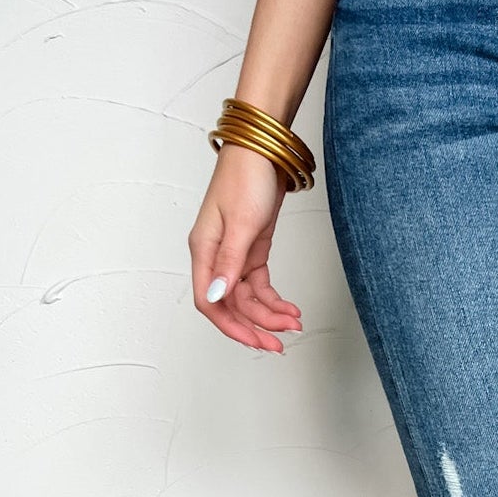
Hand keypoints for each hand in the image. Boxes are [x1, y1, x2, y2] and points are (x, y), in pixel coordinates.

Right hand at [189, 143, 302, 352]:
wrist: (264, 151)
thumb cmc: (246, 178)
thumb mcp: (240, 224)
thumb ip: (229, 263)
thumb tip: (216, 297)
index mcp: (204, 250)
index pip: (209, 302)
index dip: (231, 326)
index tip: (256, 342)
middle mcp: (215, 256)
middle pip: (231, 305)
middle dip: (256, 326)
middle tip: (280, 345)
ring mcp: (233, 254)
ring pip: (247, 298)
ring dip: (269, 314)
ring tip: (294, 323)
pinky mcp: (252, 250)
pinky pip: (259, 285)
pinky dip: (274, 299)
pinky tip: (290, 309)